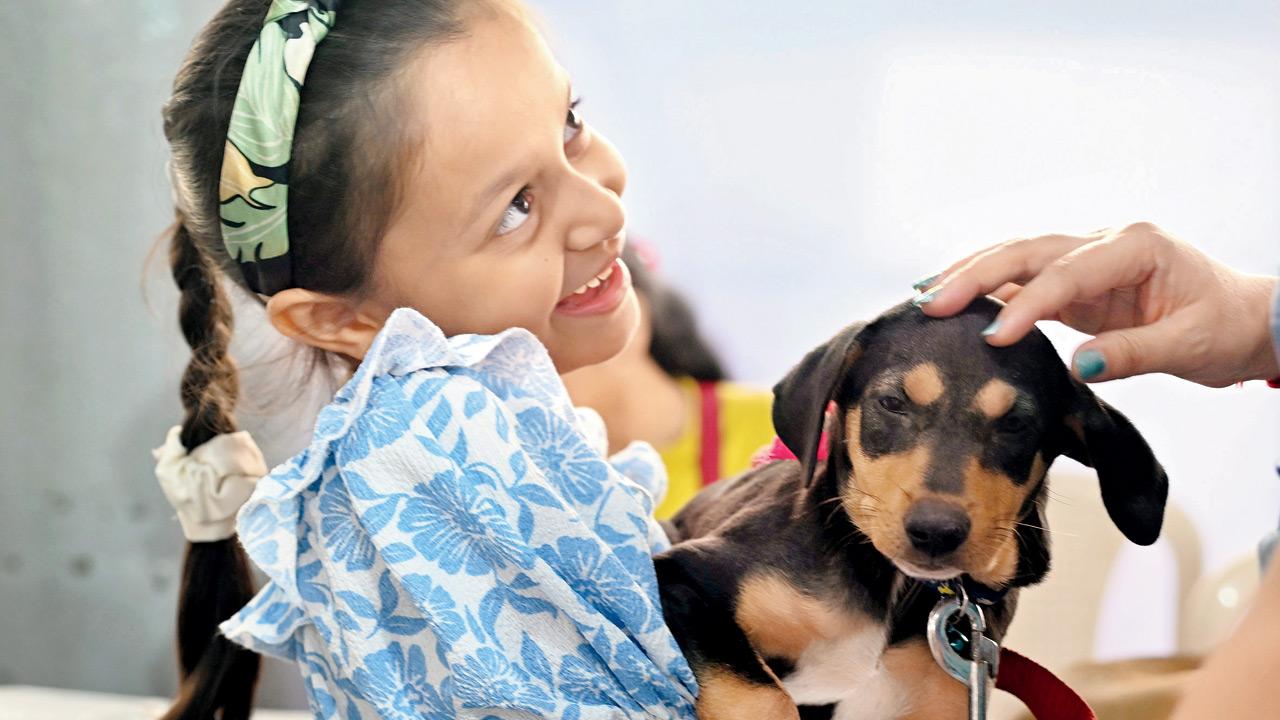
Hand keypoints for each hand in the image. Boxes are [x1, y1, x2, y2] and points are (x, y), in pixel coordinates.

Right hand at [911, 222, 1278, 386]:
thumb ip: (1131, 354)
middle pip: (1026, 252)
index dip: (1026, 305)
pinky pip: (1023, 283)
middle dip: (974, 275)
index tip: (993, 338)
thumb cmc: (1226, 326)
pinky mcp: (1076, 285)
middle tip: (931, 302)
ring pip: (1016, 260)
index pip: (1066, 273)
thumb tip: (1076, 367)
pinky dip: (986, 292)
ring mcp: (1086, 261)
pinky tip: (954, 301)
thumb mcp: (1189, 345)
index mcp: (1135, 246)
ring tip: (925, 295)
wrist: (1246, 320)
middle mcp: (1104, 243)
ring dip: (970, 276)